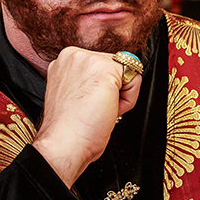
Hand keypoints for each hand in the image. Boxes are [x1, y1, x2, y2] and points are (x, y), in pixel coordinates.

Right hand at [32, 47, 141, 186]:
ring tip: (99, 110)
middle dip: (112, 90)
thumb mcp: (74, 94)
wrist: (64, 144)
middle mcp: (73, 55)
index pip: (101, 66)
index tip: (87, 105)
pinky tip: (108, 109)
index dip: (101, 89)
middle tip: (94, 109)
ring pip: (126, 71)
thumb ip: (87, 80)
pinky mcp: (105, 68)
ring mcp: (88, 59)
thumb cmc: (70, 129)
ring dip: (119, 95)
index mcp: (65, 61)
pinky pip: (135, 78)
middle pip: (115, 66)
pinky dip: (129, 99)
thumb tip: (109, 78)